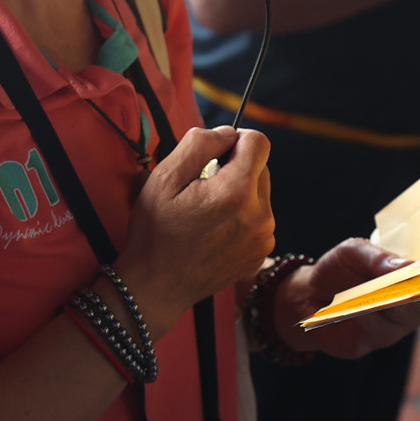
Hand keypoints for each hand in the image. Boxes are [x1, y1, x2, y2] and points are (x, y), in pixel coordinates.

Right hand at [113, 126, 273, 336]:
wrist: (157, 286)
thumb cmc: (156, 231)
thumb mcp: (164, 177)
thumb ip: (199, 143)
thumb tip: (227, 133)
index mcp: (237, 192)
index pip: (259, 142)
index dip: (235, 139)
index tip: (214, 152)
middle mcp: (260, 215)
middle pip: (261, 167)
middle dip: (235, 167)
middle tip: (202, 186)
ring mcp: (264, 238)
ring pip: (260, 193)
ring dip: (238, 193)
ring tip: (206, 212)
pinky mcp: (261, 254)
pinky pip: (258, 219)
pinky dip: (241, 217)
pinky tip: (214, 231)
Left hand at [274, 239, 419, 359]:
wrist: (309, 296)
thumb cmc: (338, 270)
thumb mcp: (352, 252)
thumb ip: (377, 257)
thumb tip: (406, 266)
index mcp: (409, 274)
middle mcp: (410, 300)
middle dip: (419, 289)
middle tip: (409, 280)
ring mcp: (397, 322)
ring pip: (408, 317)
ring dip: (392, 305)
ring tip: (374, 294)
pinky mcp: (380, 339)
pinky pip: (384, 331)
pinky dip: (372, 319)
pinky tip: (358, 311)